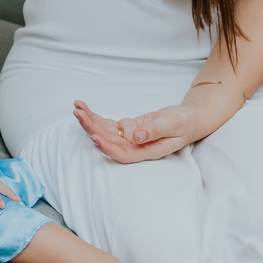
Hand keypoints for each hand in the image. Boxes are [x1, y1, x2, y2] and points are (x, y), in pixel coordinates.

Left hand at [73, 100, 196, 162]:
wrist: (186, 120)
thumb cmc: (183, 123)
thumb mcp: (173, 124)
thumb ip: (155, 131)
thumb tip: (136, 137)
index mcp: (146, 151)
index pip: (123, 155)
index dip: (108, 148)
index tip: (95, 137)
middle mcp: (134, 147)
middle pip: (108, 141)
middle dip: (92, 128)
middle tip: (78, 114)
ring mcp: (128, 138)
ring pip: (104, 132)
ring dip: (89, 121)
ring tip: (77, 108)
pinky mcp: (126, 129)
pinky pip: (107, 124)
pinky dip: (95, 116)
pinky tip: (83, 108)